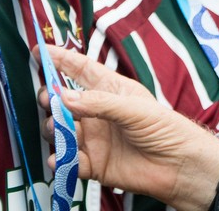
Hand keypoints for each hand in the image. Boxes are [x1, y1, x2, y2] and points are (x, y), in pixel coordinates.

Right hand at [38, 46, 218, 210]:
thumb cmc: (165, 128)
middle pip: (62, 100)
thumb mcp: (134, 108)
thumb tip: (63, 97)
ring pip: (61, 130)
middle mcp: (97, 112)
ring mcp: (94, 138)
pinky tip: (59, 159)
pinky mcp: (93, 163)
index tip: (38, 51)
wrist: (179, 167)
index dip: (59, 59)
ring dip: (54, 128)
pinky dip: (60, 160)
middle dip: (50, 98)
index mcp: (110, 90)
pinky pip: (69, 160)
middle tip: (49, 100)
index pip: (80, 69)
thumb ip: (98, 103)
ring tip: (58, 130)